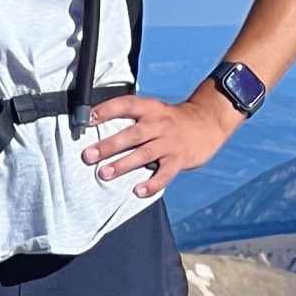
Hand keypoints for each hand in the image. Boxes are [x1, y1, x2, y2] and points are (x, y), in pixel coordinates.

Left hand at [83, 94, 238, 197]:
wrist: (208, 122)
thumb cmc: (172, 120)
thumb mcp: (155, 110)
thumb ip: (133, 118)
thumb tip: (97, 126)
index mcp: (151, 108)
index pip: (126, 105)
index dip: (106, 110)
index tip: (87, 119)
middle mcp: (160, 124)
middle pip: (133, 134)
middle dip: (110, 145)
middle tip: (89, 155)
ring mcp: (170, 143)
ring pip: (145, 154)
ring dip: (123, 164)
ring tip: (104, 173)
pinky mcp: (180, 159)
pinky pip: (165, 174)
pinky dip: (152, 184)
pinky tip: (138, 191)